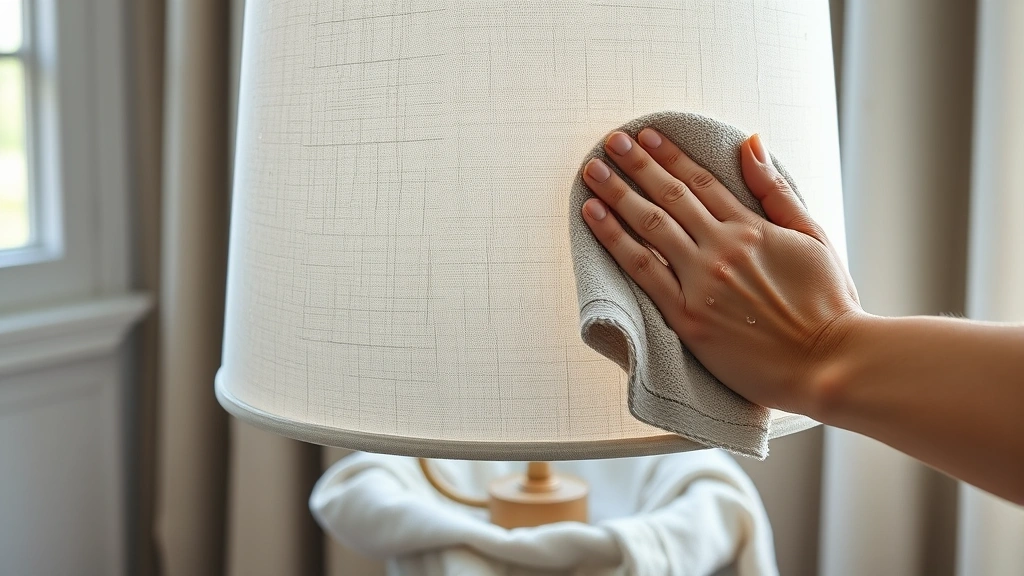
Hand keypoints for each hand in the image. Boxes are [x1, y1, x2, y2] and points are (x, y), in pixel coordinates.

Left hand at [581, 128, 862, 414]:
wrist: (829, 364)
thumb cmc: (828, 305)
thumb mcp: (813, 237)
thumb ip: (776, 192)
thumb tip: (750, 143)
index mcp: (752, 229)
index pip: (701, 182)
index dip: (670, 156)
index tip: (647, 136)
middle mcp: (722, 249)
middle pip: (670, 197)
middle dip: (636, 165)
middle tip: (610, 142)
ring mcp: (701, 282)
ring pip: (650, 226)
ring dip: (617, 194)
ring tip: (592, 172)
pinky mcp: (687, 318)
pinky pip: (641, 271)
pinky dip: (615, 240)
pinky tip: (594, 217)